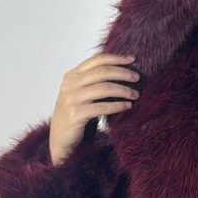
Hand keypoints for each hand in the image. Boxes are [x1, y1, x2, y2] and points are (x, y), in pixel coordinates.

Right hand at [49, 52, 139, 166]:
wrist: (60, 138)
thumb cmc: (76, 114)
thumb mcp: (82, 93)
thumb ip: (94, 81)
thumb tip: (123, 71)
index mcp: (71, 75)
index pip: (96, 60)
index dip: (116, 58)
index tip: (132, 59)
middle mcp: (70, 84)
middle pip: (102, 72)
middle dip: (123, 73)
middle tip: (137, 78)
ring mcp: (71, 99)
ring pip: (105, 88)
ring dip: (123, 90)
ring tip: (135, 94)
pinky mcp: (75, 114)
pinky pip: (102, 107)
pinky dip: (117, 105)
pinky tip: (127, 106)